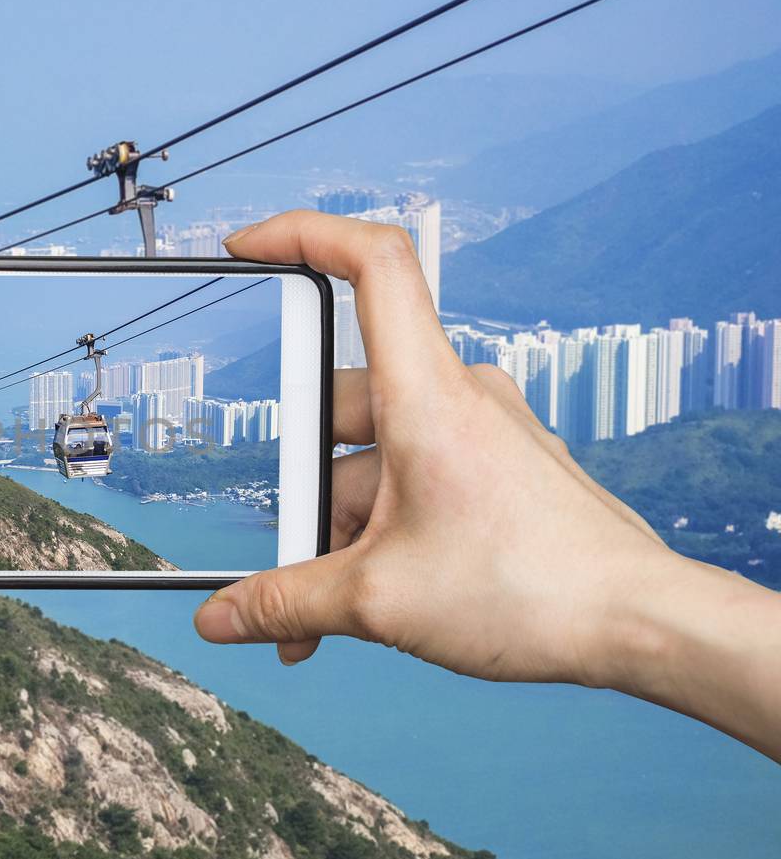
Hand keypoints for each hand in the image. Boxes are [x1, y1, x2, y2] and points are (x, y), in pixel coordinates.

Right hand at [194, 210, 674, 686]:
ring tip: (324, 610)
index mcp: (428, 395)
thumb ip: (285, 602)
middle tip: (286, 550)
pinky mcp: (495, 470)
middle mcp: (458, 397)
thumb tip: (222, 616)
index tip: (247, 246)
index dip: (302, 234)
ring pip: (373, 458)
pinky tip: (366, 598)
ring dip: (336, 528)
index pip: (372, 263)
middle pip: (341, 404)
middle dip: (300, 486)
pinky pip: (410, 482)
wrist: (637, 624)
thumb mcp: (377, 600)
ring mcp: (481, 433)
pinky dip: (377, 532)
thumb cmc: (534, 589)